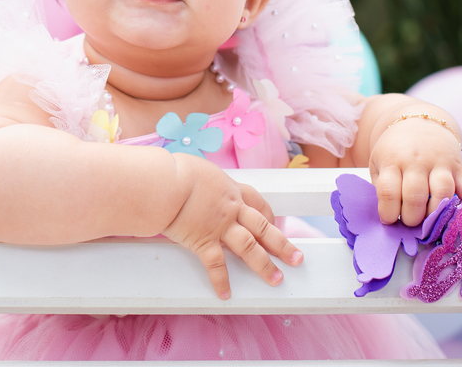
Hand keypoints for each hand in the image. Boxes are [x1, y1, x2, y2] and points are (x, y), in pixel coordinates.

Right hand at [161, 154, 301, 298]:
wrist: (165, 183)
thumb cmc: (175, 171)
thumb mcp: (197, 168)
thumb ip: (204, 179)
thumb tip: (196, 179)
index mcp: (230, 189)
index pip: (257, 203)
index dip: (270, 215)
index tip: (275, 224)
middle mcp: (231, 209)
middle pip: (263, 228)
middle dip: (282, 245)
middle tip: (296, 258)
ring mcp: (219, 227)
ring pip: (249, 248)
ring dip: (264, 265)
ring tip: (276, 279)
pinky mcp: (203, 241)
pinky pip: (216, 264)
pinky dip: (220, 280)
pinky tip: (225, 293)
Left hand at [370, 113, 461, 225]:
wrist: (419, 123)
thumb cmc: (396, 150)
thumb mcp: (379, 163)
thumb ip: (382, 188)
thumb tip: (390, 217)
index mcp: (392, 162)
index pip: (388, 191)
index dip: (388, 211)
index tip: (389, 220)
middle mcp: (416, 162)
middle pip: (415, 196)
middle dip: (412, 217)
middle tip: (410, 222)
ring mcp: (440, 163)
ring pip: (442, 192)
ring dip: (436, 213)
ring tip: (430, 218)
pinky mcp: (459, 166)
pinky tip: (460, 208)